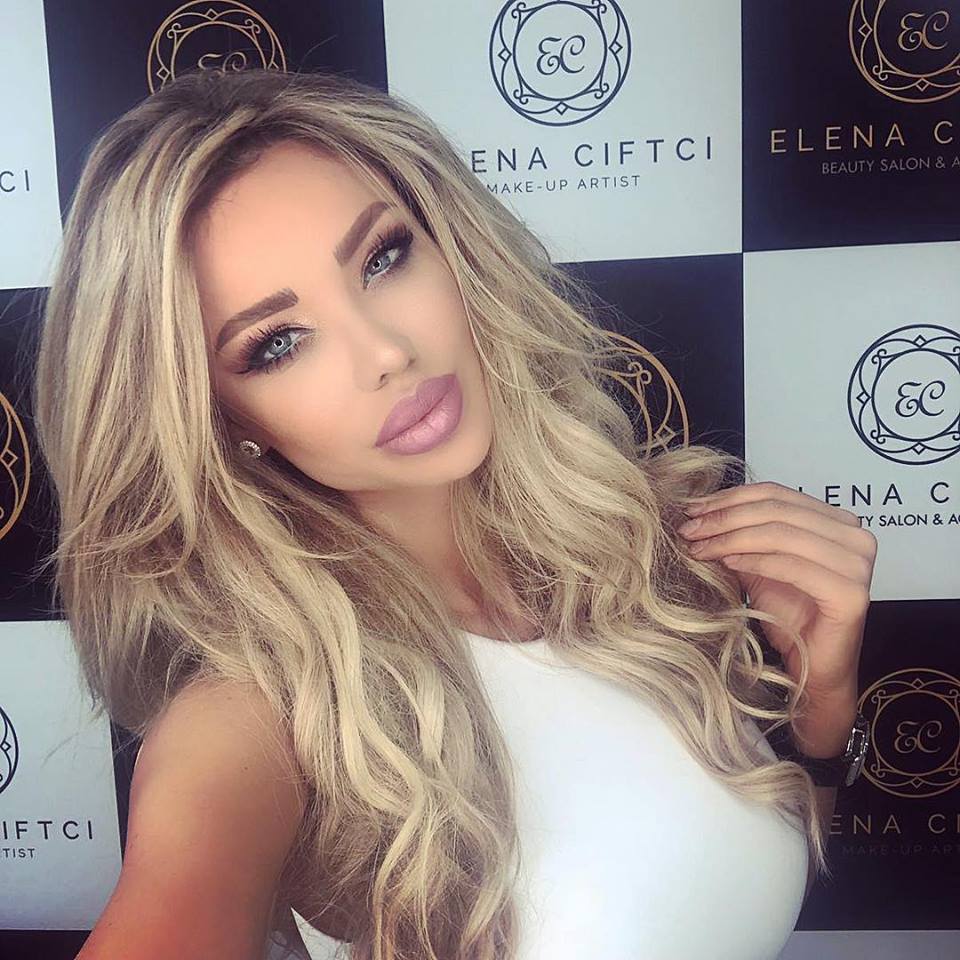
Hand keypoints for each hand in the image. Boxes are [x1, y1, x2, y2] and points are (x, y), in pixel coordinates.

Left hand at [677, 480, 876, 701]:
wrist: (812, 669)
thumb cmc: (789, 616)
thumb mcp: (758, 565)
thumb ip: (740, 536)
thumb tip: (698, 513)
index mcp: (838, 522)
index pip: (777, 493)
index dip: (730, 498)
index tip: (692, 508)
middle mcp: (856, 537)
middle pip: (777, 511)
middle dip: (725, 518)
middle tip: (689, 528)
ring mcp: (858, 565)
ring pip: (782, 534)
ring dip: (732, 538)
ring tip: (700, 547)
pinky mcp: (851, 593)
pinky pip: (792, 565)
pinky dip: (755, 560)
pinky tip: (727, 562)